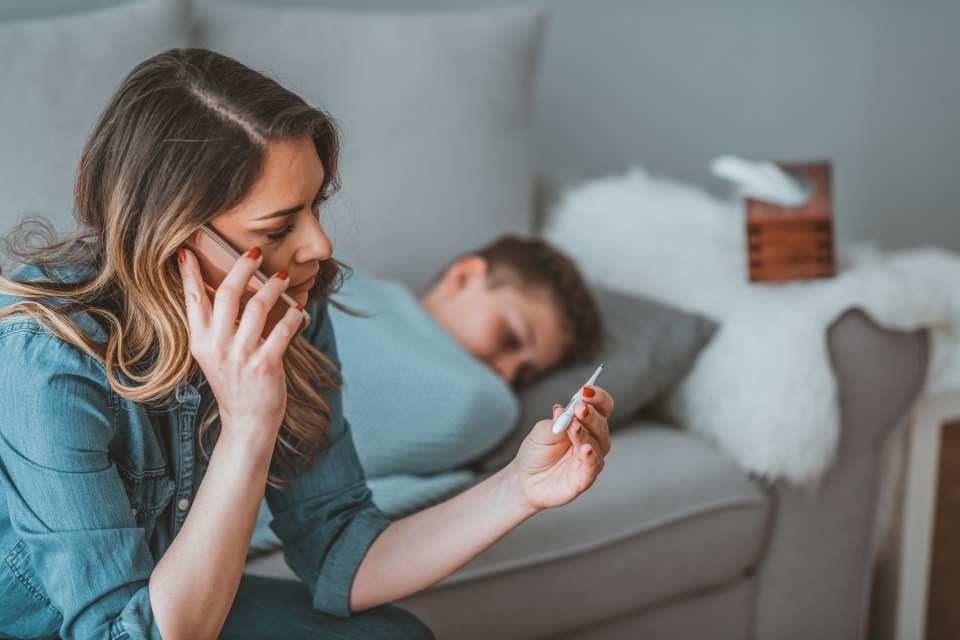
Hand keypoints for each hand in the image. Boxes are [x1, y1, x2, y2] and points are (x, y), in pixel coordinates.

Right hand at [177, 246, 303, 444]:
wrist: (247, 422)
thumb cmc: (234, 384)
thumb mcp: (215, 356)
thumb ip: (217, 328)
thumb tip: (230, 291)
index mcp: (201, 342)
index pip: (192, 300)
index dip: (189, 274)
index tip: (188, 250)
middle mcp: (217, 347)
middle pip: (226, 294)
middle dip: (241, 267)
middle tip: (254, 251)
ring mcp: (241, 357)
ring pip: (256, 307)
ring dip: (273, 287)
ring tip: (282, 276)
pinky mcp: (265, 365)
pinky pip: (282, 331)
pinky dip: (291, 315)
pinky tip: (297, 307)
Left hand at [507, 385, 613, 510]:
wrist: (524, 480)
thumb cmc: (536, 452)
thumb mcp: (540, 432)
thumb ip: (553, 422)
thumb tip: (560, 409)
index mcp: (584, 423)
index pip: (600, 407)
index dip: (597, 397)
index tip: (586, 390)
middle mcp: (592, 439)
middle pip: (601, 423)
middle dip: (591, 414)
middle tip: (580, 407)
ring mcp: (590, 458)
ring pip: (597, 443)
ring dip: (586, 433)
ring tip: (574, 427)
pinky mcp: (585, 477)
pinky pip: (593, 466)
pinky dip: (591, 456)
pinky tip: (585, 449)